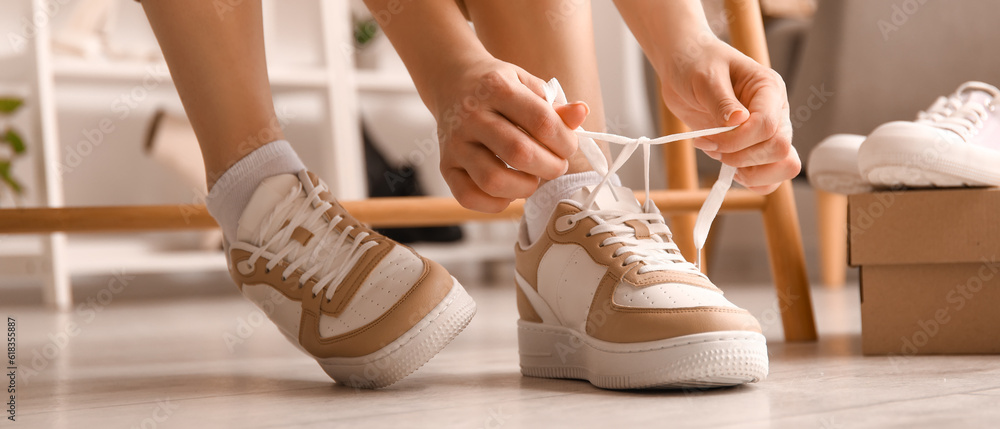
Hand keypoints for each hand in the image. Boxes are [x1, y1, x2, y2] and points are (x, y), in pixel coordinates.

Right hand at [430, 58, 588, 211]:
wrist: (451, 81)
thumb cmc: (498, 88)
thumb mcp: (527, 84)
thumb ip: (555, 105)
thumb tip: (581, 113)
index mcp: (497, 88)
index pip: (541, 122)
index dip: (565, 141)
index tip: (568, 146)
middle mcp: (471, 115)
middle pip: (519, 153)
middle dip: (550, 167)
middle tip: (556, 165)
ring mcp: (455, 143)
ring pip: (493, 180)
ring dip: (525, 187)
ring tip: (533, 178)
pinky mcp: (445, 165)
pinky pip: (468, 197)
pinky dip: (495, 203)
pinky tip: (509, 190)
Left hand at [659, 40, 798, 193]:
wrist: (684, 67)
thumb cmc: (696, 63)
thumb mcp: (705, 76)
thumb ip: (722, 100)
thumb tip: (738, 121)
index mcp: (769, 89)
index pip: (767, 125)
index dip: (738, 140)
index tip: (708, 138)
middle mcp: (775, 111)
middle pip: (780, 149)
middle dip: (742, 157)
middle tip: (712, 147)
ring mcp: (767, 132)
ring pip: (783, 166)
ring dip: (749, 172)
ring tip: (720, 158)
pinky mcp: (754, 146)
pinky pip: (768, 176)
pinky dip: (750, 180)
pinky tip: (727, 167)